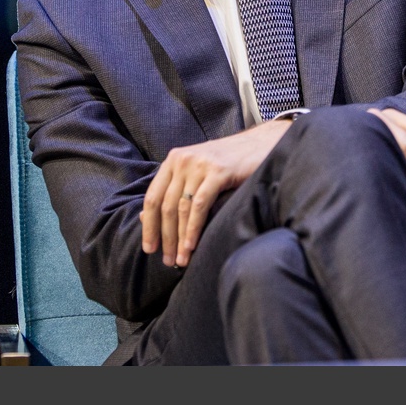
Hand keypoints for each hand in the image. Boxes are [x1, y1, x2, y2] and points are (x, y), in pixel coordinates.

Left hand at [141, 119, 291, 267]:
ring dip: (179, 238)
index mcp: (173, 160)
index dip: (149, 225)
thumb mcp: (197, 172)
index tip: (149, 248)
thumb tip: (145, 217)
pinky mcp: (218, 171)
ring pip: (181, 208)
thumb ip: (175, 189)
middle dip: (164, 237)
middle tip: (167, 261)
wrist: (261, 144)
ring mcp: (200, 165)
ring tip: (181, 260)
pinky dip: (193, 228)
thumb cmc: (229, 162)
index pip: (153, 197)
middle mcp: (182, 160)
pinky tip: (192, 245)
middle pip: (165, 205)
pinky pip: (199, 205)